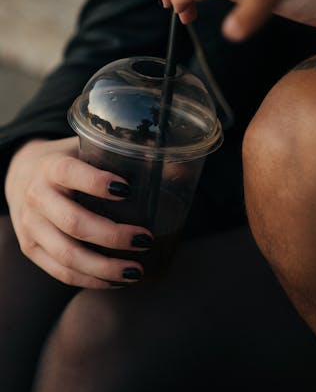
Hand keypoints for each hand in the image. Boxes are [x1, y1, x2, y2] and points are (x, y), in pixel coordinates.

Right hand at [5, 138, 152, 288]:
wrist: (20, 175)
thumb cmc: (69, 160)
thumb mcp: (88, 147)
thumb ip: (126, 153)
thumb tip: (182, 164)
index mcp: (51, 166)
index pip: (71, 173)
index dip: (97, 182)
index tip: (127, 189)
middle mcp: (37, 197)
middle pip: (74, 223)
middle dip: (112, 236)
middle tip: (145, 239)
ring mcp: (31, 227)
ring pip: (68, 255)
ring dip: (105, 268)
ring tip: (137, 270)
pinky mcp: (32, 250)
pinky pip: (61, 272)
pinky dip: (91, 280)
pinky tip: (117, 281)